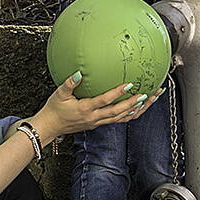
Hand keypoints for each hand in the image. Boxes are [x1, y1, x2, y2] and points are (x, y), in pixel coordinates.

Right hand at [32, 73, 152, 140]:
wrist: (51, 127)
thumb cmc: (54, 110)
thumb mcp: (59, 94)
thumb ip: (69, 83)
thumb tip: (78, 73)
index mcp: (85, 109)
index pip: (104, 101)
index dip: (117, 93)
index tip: (129, 85)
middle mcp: (94, 118)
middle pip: (118, 112)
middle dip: (133, 103)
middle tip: (146, 95)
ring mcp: (98, 122)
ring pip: (121, 118)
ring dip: (135, 110)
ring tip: (149, 101)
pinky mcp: (99, 124)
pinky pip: (118, 121)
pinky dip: (130, 115)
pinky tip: (138, 108)